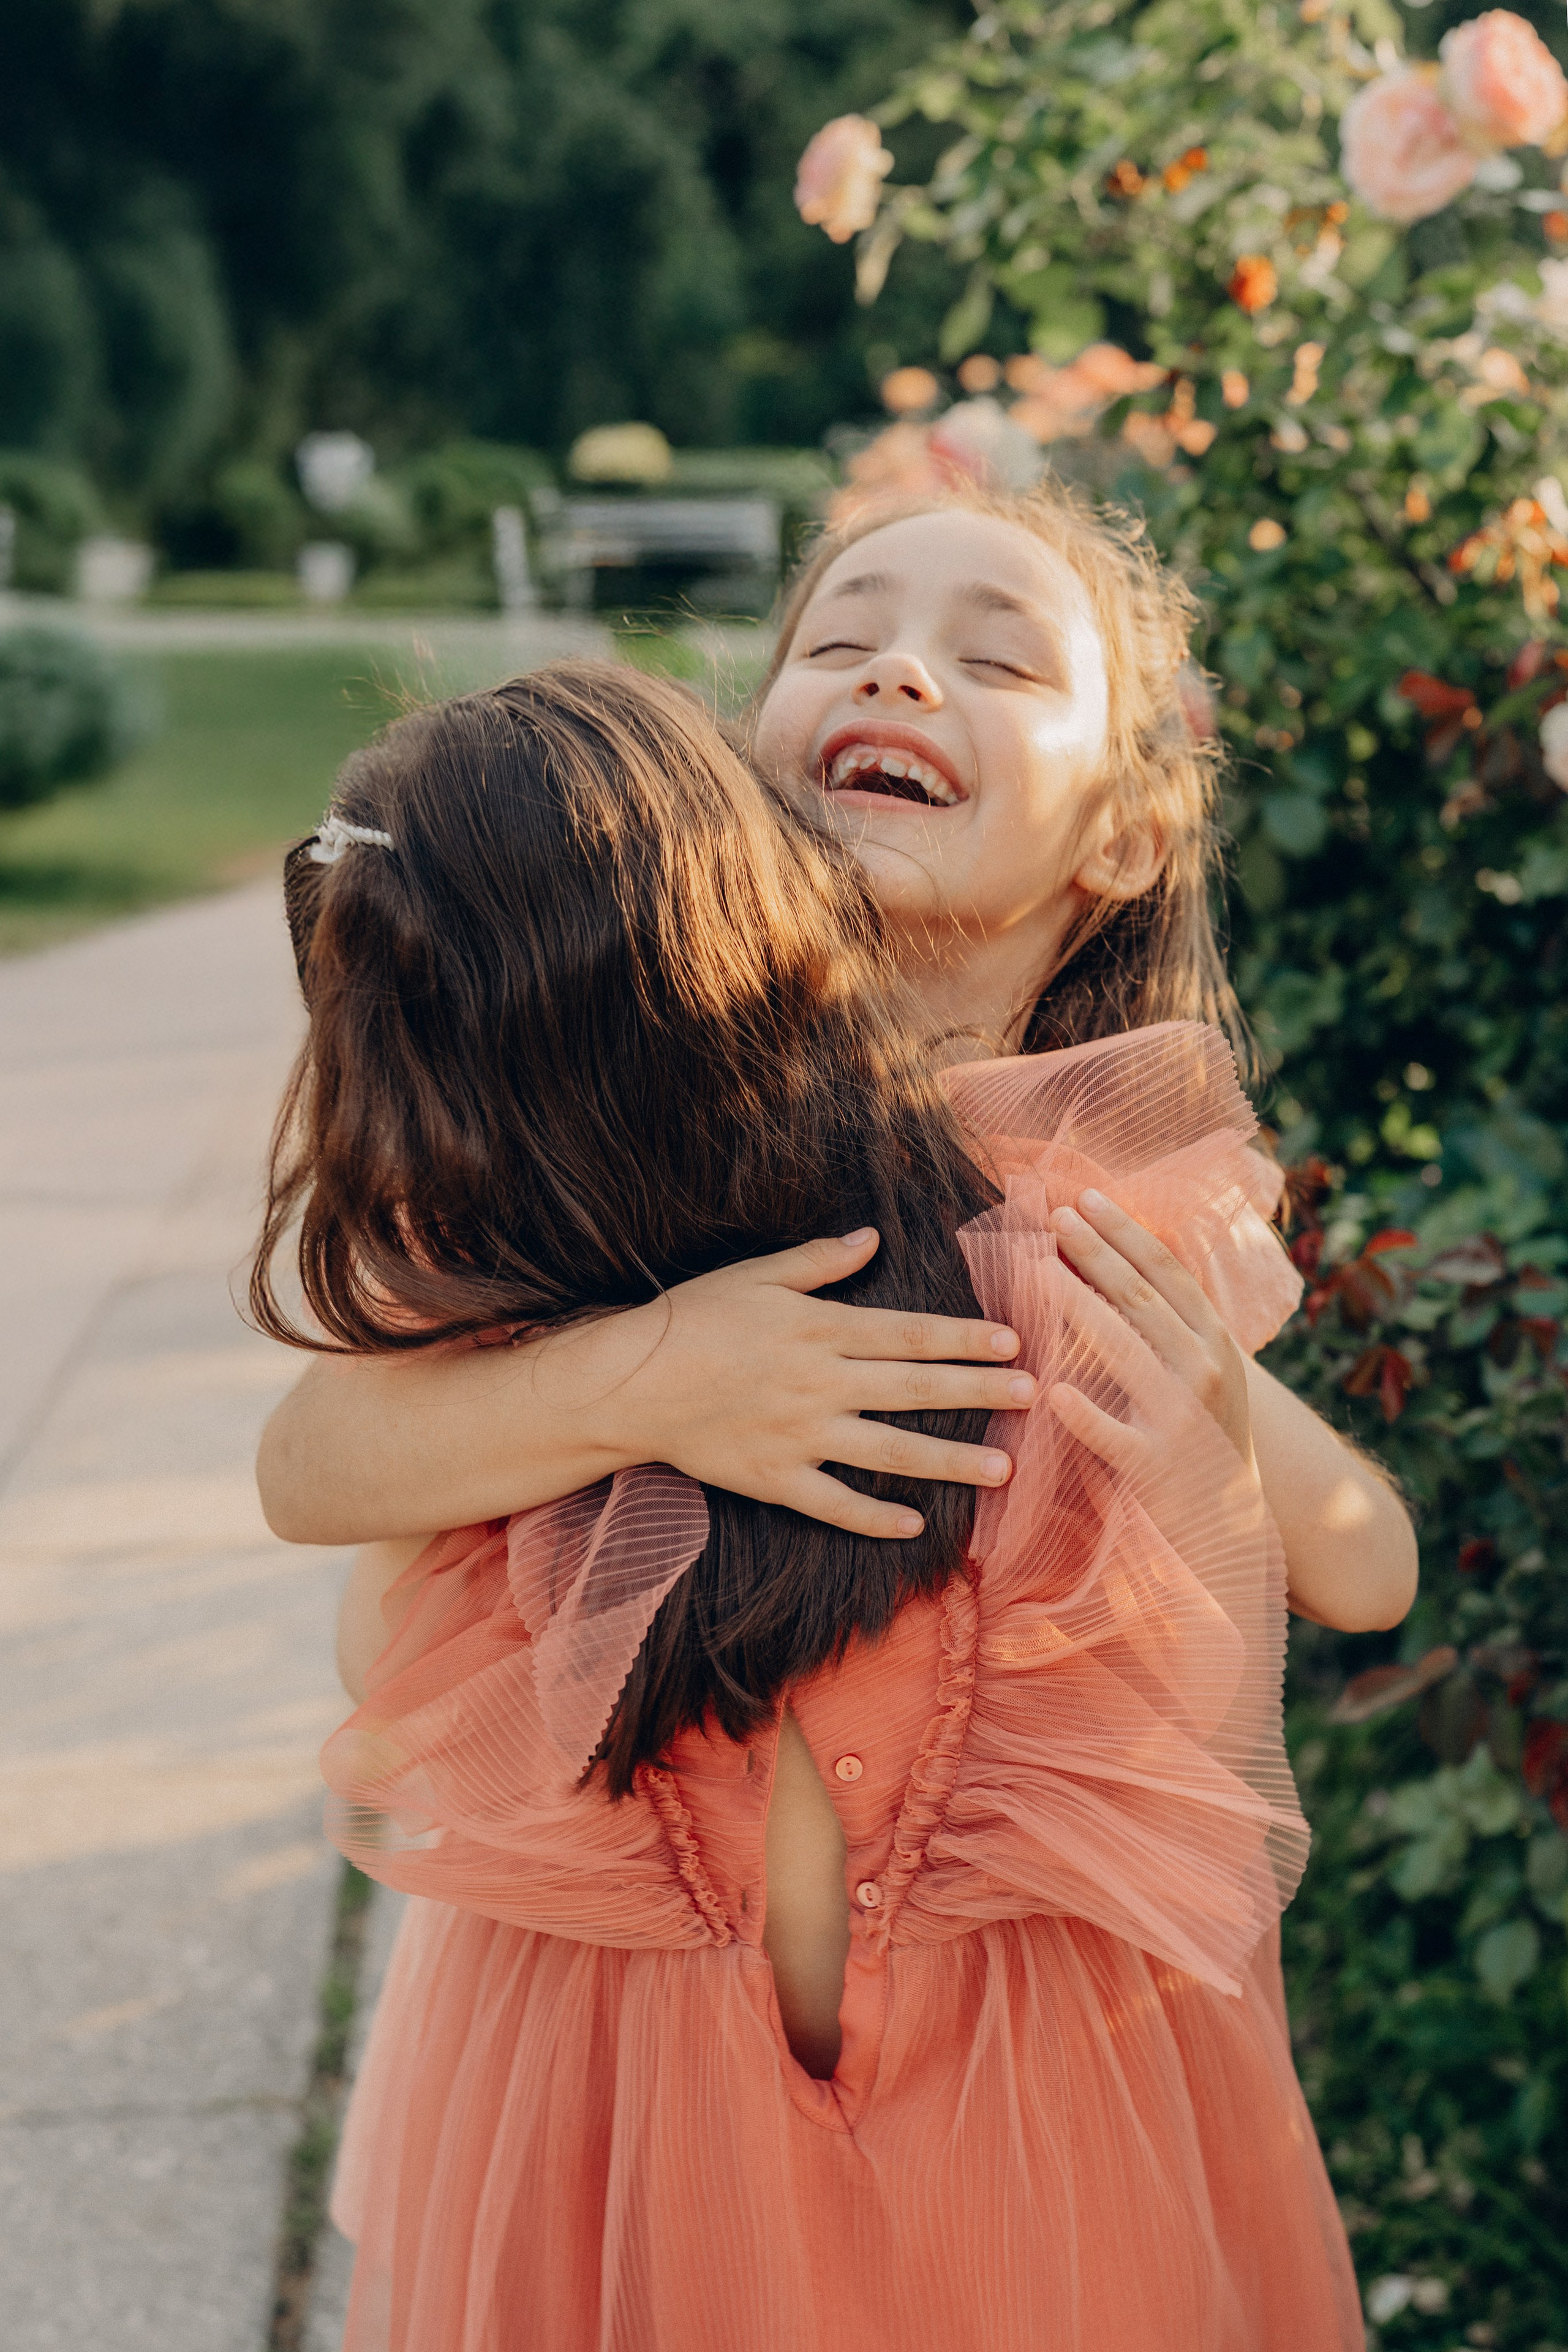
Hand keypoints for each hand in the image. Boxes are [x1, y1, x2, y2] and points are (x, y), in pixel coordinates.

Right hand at [567, 1228, 1035, 1539]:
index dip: (964, 1338)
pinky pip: (835, 1503)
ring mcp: (801, 1435)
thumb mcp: (754, 1275)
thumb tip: (871, 1239)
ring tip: (1002, 1469)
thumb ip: (818, 1262)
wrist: (630, 1383)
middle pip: (915, 1388)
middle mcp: (820, 1383)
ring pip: (889, 1450)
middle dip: (978, 1392)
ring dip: (950, 1460)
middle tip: (1031, 1397)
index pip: (909, 1334)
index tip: (1012, 1342)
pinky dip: (875, 1516)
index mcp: (819, 1328)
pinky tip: (916, 1523)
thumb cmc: (690, 1319)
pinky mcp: (775, 1478)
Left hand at [1046, 1190, 1254, 1469]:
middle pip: (1142, 1298)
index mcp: (1215, 1340)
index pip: (1167, 1272)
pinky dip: (1082, 1413)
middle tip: (1054, 1215)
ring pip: (1123, 1351)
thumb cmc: (1203, 1432)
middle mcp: (1204, 1370)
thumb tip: (1121, 1256)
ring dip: (1077, 1306)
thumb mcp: (1206, 1368)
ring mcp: (1181, 1417)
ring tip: (1035, 1272)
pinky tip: (1049, 1390)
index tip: (1086, 1197)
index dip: (1126, 1231)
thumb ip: (1173, 1322)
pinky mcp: (1154, 1465)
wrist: (1228, 1520)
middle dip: (1095, 1251)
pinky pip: (1111, 1434)